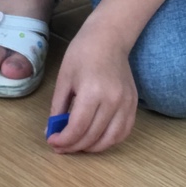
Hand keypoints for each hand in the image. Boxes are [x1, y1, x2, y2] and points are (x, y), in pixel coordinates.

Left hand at [47, 24, 138, 153]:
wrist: (109, 38)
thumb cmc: (82, 54)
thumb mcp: (64, 79)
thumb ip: (58, 108)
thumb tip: (52, 132)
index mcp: (92, 92)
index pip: (77, 128)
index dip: (63, 140)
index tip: (52, 142)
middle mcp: (113, 100)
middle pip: (93, 136)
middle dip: (74, 146)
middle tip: (61, 146)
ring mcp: (126, 103)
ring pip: (110, 139)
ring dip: (93, 148)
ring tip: (78, 145)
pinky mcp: (134, 103)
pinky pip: (124, 131)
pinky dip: (110, 140)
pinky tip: (97, 139)